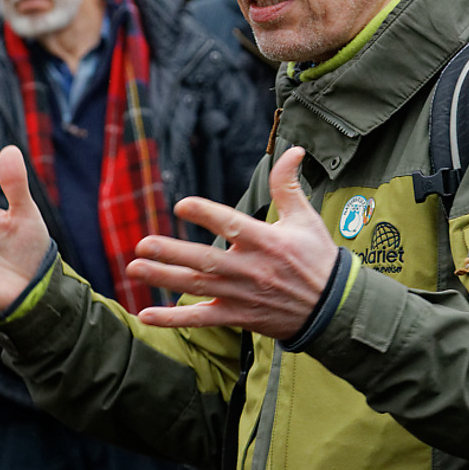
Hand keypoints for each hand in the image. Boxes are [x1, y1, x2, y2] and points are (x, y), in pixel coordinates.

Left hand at [128, 147, 337, 339]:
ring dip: (164, 278)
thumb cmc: (317, 259)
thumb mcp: (305, 218)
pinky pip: (201, 318)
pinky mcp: (237, 316)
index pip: (231, 224)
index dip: (205, 214)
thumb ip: (288, 185)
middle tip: (142, 243)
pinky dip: (173, 319)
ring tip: (134, 268)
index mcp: (266, 241)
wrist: (334, 310)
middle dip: (171, 252)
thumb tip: (292, 150)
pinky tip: (146, 314)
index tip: (180, 205)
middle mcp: (250, 269)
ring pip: (197, 286)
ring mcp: (241, 295)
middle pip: (205, 260)